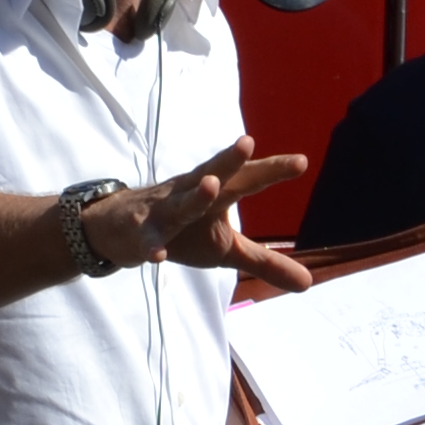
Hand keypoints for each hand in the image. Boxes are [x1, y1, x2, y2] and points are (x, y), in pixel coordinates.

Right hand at [99, 138, 312, 292]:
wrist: (115, 227)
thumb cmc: (182, 232)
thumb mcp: (226, 250)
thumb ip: (265, 261)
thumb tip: (309, 282)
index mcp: (214, 193)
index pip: (246, 178)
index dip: (271, 170)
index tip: (301, 162)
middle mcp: (189, 193)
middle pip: (212, 175)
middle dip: (230, 161)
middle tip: (248, 142)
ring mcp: (162, 212)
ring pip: (179, 203)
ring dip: (194, 196)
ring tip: (210, 186)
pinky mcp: (139, 233)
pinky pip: (147, 240)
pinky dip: (152, 246)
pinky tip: (159, 255)